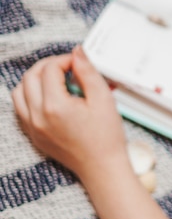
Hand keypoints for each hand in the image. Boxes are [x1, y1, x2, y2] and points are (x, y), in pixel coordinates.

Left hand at [11, 46, 128, 179]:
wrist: (101, 167)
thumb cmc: (106, 136)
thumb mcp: (103, 98)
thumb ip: (88, 72)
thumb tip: (77, 52)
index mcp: (55, 106)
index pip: (50, 69)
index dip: (66, 60)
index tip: (80, 63)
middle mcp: (37, 116)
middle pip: (29, 77)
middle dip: (48, 65)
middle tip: (68, 66)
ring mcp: (32, 127)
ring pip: (18, 92)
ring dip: (35, 80)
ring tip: (57, 80)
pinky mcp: (33, 135)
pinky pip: (20, 109)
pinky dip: (30, 96)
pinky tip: (50, 96)